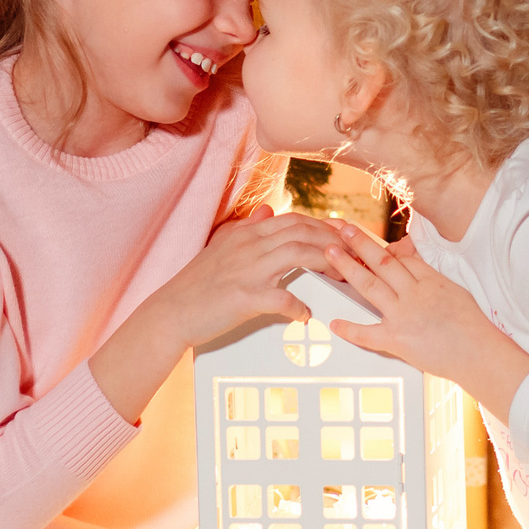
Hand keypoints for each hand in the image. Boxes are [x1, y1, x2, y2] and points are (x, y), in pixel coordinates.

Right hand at [91, 206, 348, 424]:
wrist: (169, 313)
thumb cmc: (197, 287)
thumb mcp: (221, 249)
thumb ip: (246, 229)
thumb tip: (266, 213)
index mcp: (246, 234)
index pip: (294, 220)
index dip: (324, 226)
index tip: (346, 236)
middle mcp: (249, 245)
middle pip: (302, 231)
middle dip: (335, 240)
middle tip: (358, 253)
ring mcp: (246, 269)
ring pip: (298, 254)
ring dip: (326, 263)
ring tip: (345, 277)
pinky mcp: (243, 297)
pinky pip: (280, 297)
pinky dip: (298, 305)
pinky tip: (306, 315)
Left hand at [321, 222, 528, 418]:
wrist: (480, 355)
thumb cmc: (474, 328)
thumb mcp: (457, 291)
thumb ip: (432, 278)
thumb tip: (414, 265)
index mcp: (431, 280)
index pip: (401, 257)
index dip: (380, 246)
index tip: (363, 237)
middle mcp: (415, 294)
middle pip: (382, 262)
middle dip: (360, 243)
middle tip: (342, 230)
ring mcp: (404, 316)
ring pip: (370, 286)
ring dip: (348, 267)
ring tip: (331, 253)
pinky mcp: (398, 340)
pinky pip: (368, 334)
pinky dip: (350, 329)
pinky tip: (335, 323)